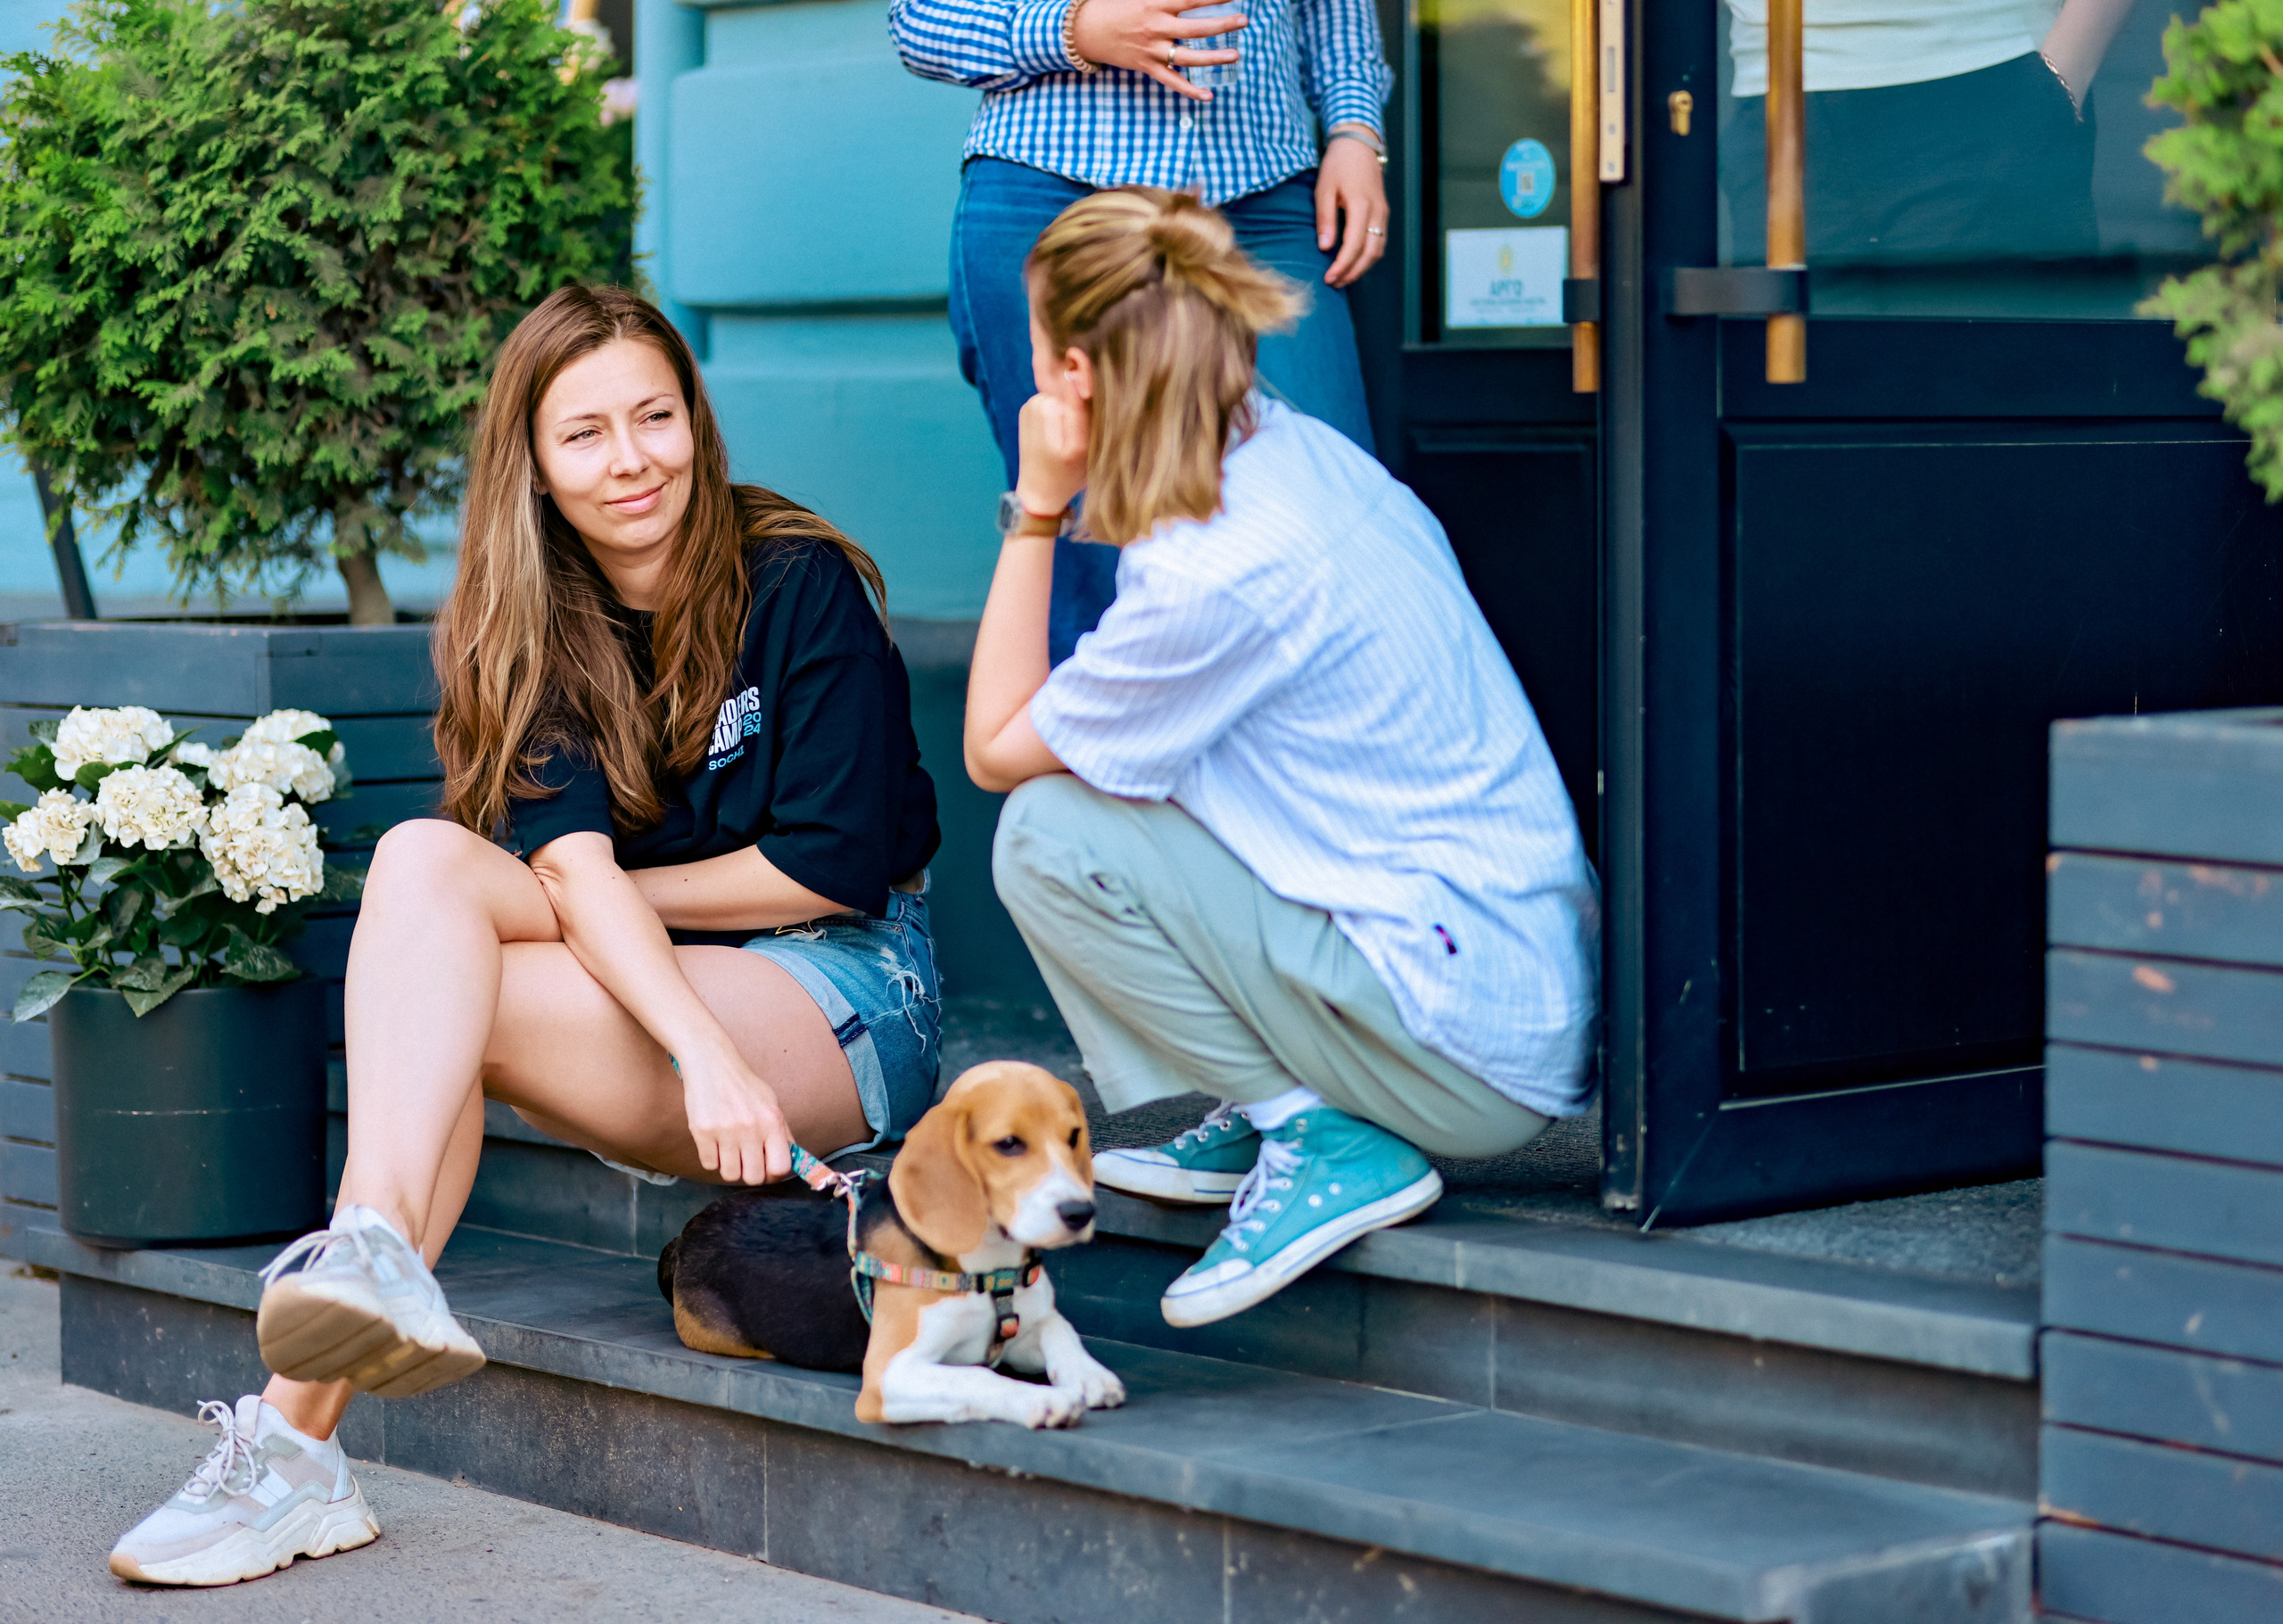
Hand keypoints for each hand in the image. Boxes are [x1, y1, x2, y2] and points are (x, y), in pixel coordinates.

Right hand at [676, 1044, 790, 1184]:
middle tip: (745, 1160)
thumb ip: (782, 1133)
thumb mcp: (771, 1103)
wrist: (711, 1062)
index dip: (774, 1173)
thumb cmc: (743, 1085)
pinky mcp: (702, 1132)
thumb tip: (792, 1161)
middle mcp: (751, 1128)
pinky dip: (711, 1158)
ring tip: (729, 1150)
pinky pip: (709, 1165)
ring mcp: (725, 1131)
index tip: (767, 1168)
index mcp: (772, 1121)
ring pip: (730, 1175)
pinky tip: (714, 1143)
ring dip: (729, 1167)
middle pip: (754, 1177)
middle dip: (750, 1173)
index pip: (781, 1167)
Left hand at [1014, 390, 1089, 521]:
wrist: (1038, 493)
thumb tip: (1074, 371)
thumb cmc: (1066, 476)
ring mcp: (1029, 405)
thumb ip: (1080, 408)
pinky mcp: (1027, 411)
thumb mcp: (1081, 445)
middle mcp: (1037, 401)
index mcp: (1051, 407)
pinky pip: (1053, 404)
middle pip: (1070, 390)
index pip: (1077, 382)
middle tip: (1085, 435)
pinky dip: (1060, 415)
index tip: (1095, 410)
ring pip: (1062, 397)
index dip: (1092, 391)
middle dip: (1081, 406)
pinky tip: (1060, 436)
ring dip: (1070, 412)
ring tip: (1072, 438)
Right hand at [1069, 0, 1244, 102]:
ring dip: (1214, 57)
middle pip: (1195, 27)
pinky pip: (1172, 81)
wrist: (1087, 30)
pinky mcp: (1147, 67)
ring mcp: (1152, 50)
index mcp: (1155, 3)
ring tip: (1235, 55)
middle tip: (1244, 20)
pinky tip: (1209, 95)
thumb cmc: (1116, 6)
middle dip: (1222, 24)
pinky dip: (1190, 90)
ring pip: (1188, 56)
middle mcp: (1155, 27)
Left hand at [1316, 128, 1388, 287]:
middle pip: (1370, 253)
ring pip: (1378, 250)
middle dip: (1352, 272)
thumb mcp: (1324, 188)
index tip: (1328, 278)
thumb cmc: (1338, 164)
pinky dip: (1367, 257)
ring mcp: (1383, 213)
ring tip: (1342, 278)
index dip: (1342, 266)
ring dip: (1361, 268)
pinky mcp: (1383, 213)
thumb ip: (1325, 218)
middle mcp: (1377, 212)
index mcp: (1361, 205)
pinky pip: (1380, 242)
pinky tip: (1352, 263)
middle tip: (1334, 283)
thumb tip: (1325, 247)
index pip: (1354, 245)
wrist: (1358, 144)